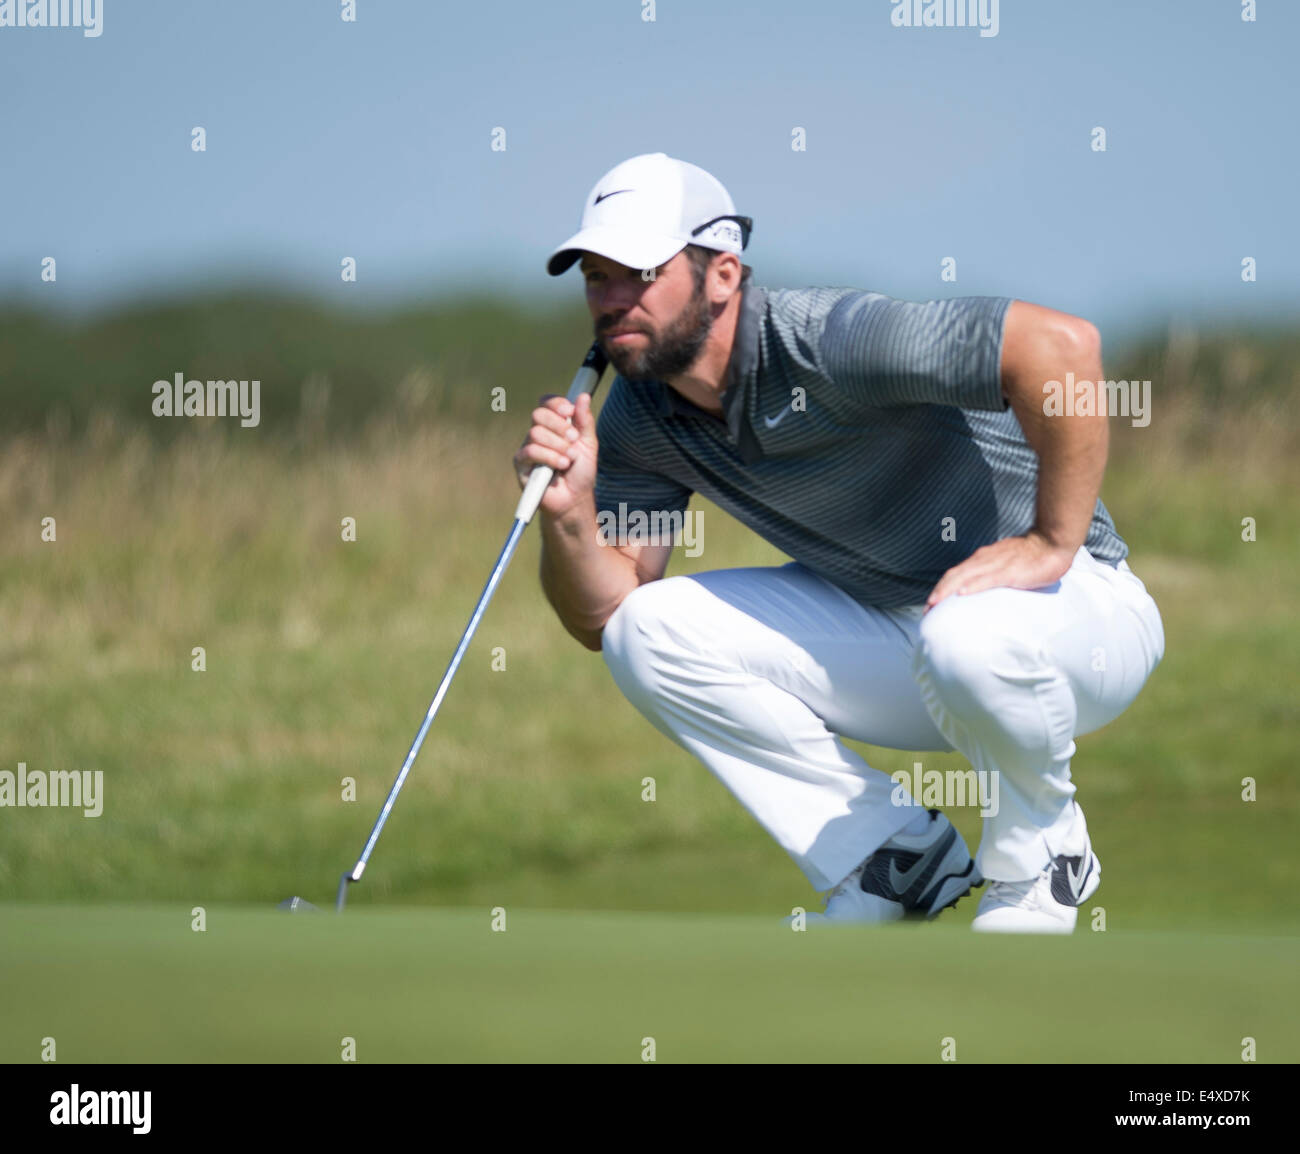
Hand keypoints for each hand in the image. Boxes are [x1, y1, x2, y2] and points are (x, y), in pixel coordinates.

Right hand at [512, 391, 598, 518]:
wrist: (575, 499)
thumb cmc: (581, 472)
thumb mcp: (589, 444)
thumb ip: (585, 421)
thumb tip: (583, 396)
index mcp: (554, 425)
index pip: (546, 403)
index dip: (556, 404)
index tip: (569, 411)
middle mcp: (538, 434)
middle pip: (538, 414)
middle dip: (559, 426)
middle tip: (573, 440)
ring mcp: (527, 448)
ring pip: (535, 433)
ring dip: (557, 446)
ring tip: (569, 460)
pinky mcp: (521, 464)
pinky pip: (530, 451)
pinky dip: (550, 457)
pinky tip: (561, 466)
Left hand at [925, 532, 1075, 611]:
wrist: (1051, 542)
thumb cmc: (1029, 556)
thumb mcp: (1003, 563)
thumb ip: (990, 574)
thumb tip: (979, 590)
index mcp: (982, 559)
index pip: (955, 573)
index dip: (941, 587)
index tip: (930, 603)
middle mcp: (984, 559)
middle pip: (954, 575)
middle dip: (938, 591)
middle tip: (926, 608)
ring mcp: (996, 564)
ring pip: (965, 576)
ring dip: (948, 590)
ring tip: (935, 602)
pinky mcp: (1009, 571)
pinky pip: (987, 579)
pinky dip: (973, 586)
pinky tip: (962, 594)